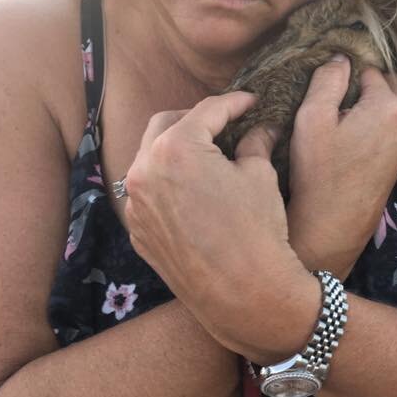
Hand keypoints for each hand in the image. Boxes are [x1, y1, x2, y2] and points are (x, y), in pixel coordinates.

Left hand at [124, 92, 317, 360]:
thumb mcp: (260, 176)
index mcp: (175, 149)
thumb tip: (259, 129)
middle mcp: (144, 172)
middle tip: (223, 123)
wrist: (245, 294)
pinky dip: (167, 183)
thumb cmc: (257, 231)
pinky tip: (194, 190)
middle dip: (195, 119)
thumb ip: (253, 143)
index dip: (233, 103)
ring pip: (150, 159)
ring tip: (206, 155)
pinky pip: (147, 194)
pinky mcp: (138, 231)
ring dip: (175, 150)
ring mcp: (135, 205)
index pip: (205, 111)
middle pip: (165, 125)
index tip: (251, 102)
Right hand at [287, 56, 396, 278]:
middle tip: (335, 102)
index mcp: (390, 107)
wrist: (333, 224)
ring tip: (340, 120)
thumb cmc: (319, 171)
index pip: (369, 71)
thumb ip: (327, 81)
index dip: (346, 76)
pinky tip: (351, 139)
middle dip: (365, 86)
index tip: (326, 90)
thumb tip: (340, 59)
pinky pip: (392, 128)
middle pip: (389, 86)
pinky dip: (375, 124)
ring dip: (371, 106)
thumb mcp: (312, 118)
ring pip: (392, 108)